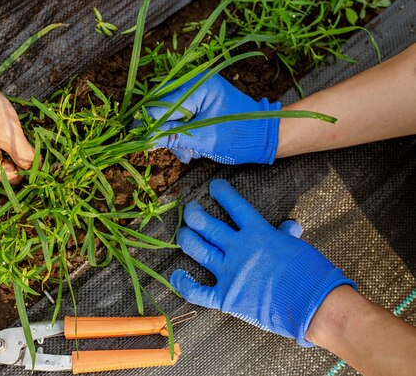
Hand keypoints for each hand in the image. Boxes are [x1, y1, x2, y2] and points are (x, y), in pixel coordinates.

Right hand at [0, 81, 33, 183]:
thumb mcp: (9, 131)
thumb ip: (24, 154)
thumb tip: (36, 167)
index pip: (13, 178)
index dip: (26, 166)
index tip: (31, 148)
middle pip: (3, 171)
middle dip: (13, 155)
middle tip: (15, 132)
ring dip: (3, 148)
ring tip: (1, 127)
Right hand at [146, 73, 280, 163]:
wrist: (265, 136)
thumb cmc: (239, 136)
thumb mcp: (202, 139)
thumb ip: (171, 137)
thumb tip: (144, 140)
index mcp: (197, 86)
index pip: (160, 104)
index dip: (147, 124)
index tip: (138, 140)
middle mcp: (195, 84)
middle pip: (162, 109)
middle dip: (164, 133)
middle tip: (173, 151)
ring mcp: (197, 93)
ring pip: (170, 116)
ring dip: (174, 138)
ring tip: (188, 154)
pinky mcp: (200, 102)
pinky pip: (180, 118)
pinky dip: (182, 135)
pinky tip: (192, 149)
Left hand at [170, 179, 355, 345]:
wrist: (315, 305)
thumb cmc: (312, 274)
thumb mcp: (298, 247)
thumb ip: (285, 235)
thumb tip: (290, 225)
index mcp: (259, 233)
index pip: (235, 205)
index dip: (221, 192)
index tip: (213, 187)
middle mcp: (240, 249)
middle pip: (207, 225)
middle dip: (194, 214)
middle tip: (190, 210)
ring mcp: (230, 272)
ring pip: (198, 249)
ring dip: (186, 238)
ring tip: (183, 232)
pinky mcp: (226, 296)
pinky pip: (197, 290)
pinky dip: (184, 283)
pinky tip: (176, 275)